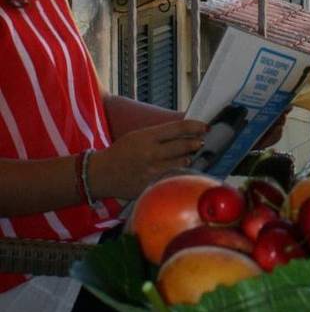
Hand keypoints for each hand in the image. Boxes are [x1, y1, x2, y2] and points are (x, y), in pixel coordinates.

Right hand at [89, 119, 208, 200]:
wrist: (101, 173)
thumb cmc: (121, 152)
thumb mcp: (138, 135)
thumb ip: (159, 134)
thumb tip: (183, 131)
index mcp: (147, 137)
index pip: (178, 128)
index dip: (195, 127)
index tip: (205, 126)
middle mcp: (151, 153)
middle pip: (183, 146)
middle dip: (195, 143)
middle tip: (201, 141)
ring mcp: (152, 171)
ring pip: (181, 163)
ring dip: (189, 158)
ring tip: (190, 155)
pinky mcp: (151, 185)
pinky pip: (172, 177)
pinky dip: (178, 172)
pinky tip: (180, 170)